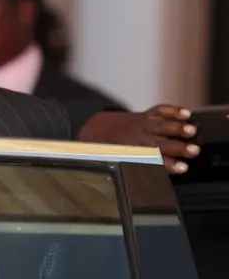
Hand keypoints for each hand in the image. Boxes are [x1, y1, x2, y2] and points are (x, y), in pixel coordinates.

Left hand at [79, 105, 199, 173]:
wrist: (102, 129)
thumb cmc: (115, 150)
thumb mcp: (122, 163)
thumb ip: (139, 171)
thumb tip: (156, 186)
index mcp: (132, 154)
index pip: (152, 161)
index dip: (167, 165)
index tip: (183, 168)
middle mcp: (137, 139)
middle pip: (159, 143)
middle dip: (177, 147)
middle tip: (194, 150)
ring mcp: (142, 125)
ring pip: (160, 125)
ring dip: (176, 128)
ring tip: (192, 130)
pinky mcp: (145, 115)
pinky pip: (158, 111)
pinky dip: (172, 111)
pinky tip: (186, 114)